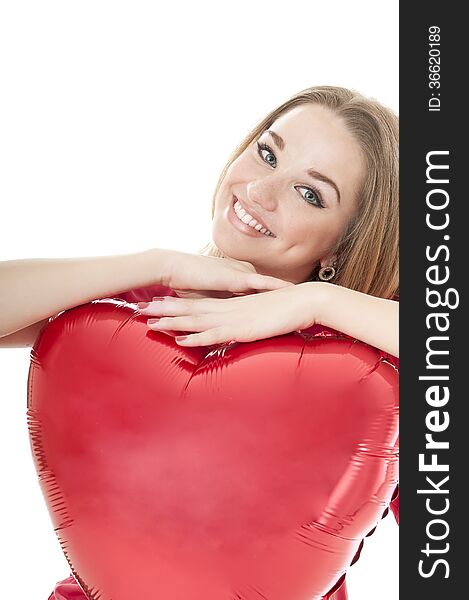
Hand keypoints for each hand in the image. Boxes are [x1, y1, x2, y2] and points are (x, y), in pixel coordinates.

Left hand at [136, 282, 326, 346]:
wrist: (304, 301)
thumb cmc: (285, 309)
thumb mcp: (259, 315)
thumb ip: (244, 319)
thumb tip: (235, 325)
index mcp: (229, 305)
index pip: (196, 304)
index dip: (174, 305)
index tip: (155, 305)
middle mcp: (226, 309)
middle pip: (189, 310)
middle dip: (163, 311)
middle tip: (140, 310)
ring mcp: (233, 318)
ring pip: (196, 320)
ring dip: (172, 323)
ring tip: (150, 324)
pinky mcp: (242, 329)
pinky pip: (214, 335)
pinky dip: (196, 338)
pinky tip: (181, 341)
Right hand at [160, 250, 293, 296]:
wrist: (173, 267)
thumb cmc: (186, 281)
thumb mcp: (206, 297)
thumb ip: (219, 306)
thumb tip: (226, 318)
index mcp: (235, 280)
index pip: (260, 289)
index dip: (276, 294)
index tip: (291, 298)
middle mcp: (241, 276)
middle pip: (270, 286)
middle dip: (287, 293)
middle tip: (306, 295)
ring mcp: (240, 276)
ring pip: (270, 284)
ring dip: (287, 290)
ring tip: (306, 294)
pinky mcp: (236, 279)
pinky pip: (261, 284)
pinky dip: (276, 287)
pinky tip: (291, 291)